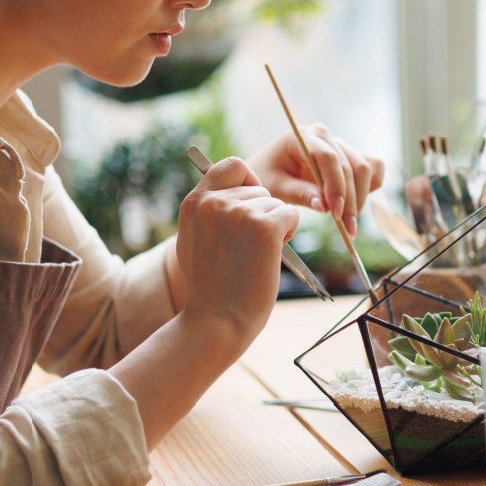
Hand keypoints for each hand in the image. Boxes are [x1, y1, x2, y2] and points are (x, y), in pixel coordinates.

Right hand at [172, 156, 300, 342]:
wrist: (218, 319)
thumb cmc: (210, 286)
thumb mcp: (194, 239)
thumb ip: (207, 211)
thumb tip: (226, 191)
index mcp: (194, 202)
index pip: (232, 165)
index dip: (248, 182)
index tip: (250, 205)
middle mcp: (214, 202)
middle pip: (259, 189)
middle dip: (263, 213)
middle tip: (250, 246)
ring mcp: (239, 213)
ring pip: (276, 203)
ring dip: (275, 227)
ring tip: (256, 255)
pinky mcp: (265, 227)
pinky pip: (291, 215)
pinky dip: (289, 234)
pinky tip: (271, 255)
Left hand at [248, 124, 385, 236]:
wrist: (266, 171)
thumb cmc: (266, 177)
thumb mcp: (276, 188)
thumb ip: (299, 193)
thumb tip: (325, 206)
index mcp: (302, 136)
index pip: (328, 157)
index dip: (335, 186)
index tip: (335, 214)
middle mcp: (324, 136)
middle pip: (350, 165)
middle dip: (351, 200)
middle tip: (346, 229)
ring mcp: (339, 145)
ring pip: (364, 168)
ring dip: (361, 198)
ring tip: (349, 225)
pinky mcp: (349, 156)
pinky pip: (372, 167)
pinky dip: (371, 187)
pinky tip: (357, 206)